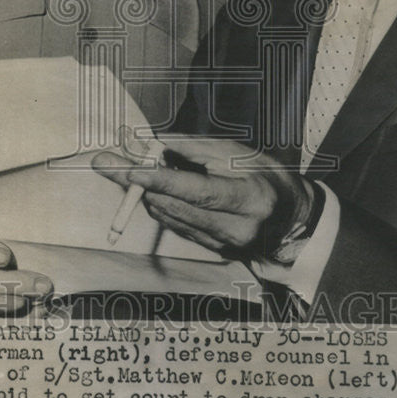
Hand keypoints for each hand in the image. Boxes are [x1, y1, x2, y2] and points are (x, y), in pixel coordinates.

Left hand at [92, 136, 313, 259]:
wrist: (292, 218)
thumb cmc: (265, 177)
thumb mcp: (238, 153)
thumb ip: (196, 149)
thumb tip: (156, 147)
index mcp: (248, 198)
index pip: (199, 192)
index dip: (162, 182)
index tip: (130, 170)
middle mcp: (236, 228)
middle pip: (175, 207)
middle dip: (136, 184)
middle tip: (104, 162)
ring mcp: (223, 245)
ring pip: (170, 217)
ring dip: (146, 192)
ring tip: (131, 168)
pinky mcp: (213, 251)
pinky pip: (177, 226)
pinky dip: (163, 205)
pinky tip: (157, 189)